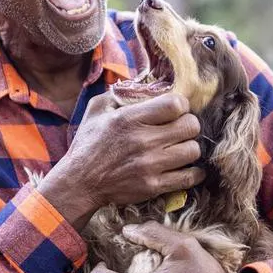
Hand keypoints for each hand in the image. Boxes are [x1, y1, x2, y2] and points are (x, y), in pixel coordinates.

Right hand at [39, 92, 204, 227]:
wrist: (79, 184)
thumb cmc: (88, 144)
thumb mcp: (97, 109)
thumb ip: (121, 93)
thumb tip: (147, 85)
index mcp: (130, 119)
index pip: (176, 104)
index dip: (181, 105)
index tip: (175, 111)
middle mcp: (143, 141)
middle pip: (191, 126)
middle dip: (188, 125)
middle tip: (179, 129)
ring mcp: (150, 166)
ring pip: (193, 151)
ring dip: (189, 148)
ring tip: (179, 148)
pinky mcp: (153, 186)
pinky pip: (189, 178)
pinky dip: (193, 173)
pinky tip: (185, 168)